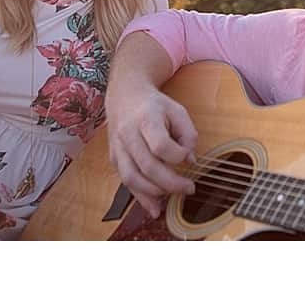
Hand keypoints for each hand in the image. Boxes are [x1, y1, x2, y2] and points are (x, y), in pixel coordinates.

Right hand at [103, 83, 197, 203]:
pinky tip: (153, 207)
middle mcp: (128, 134)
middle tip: (189, 188)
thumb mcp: (177, 110)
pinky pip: (125, 182)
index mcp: (146, 118)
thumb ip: (187, 133)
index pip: (159, 144)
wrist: (125, 96)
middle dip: (169, 182)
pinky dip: (140, 197)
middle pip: (146, 166)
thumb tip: (190, 160)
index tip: (188, 156)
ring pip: (132, 178)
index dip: (176, 155)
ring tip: (171, 198)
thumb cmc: (155, 105)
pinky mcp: (114, 159)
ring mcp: (118, 148)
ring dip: (153, 193)